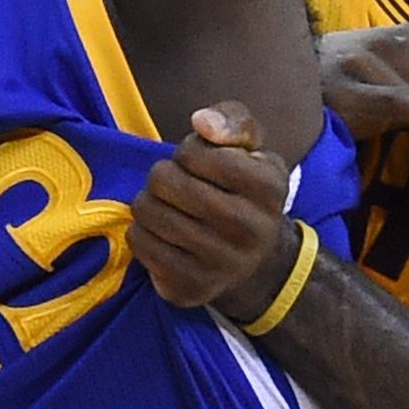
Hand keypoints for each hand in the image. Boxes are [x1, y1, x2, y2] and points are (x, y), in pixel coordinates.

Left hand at [130, 102, 299, 322]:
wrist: (257, 263)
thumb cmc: (244, 192)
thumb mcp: (252, 149)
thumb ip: (233, 120)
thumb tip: (201, 122)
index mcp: (269, 188)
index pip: (195, 152)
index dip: (188, 151)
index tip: (199, 164)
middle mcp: (249, 230)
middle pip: (165, 181)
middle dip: (163, 175)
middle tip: (177, 185)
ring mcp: (219, 265)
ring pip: (146, 211)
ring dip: (150, 202)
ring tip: (169, 207)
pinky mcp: (189, 287)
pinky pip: (139, 243)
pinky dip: (143, 231)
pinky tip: (163, 233)